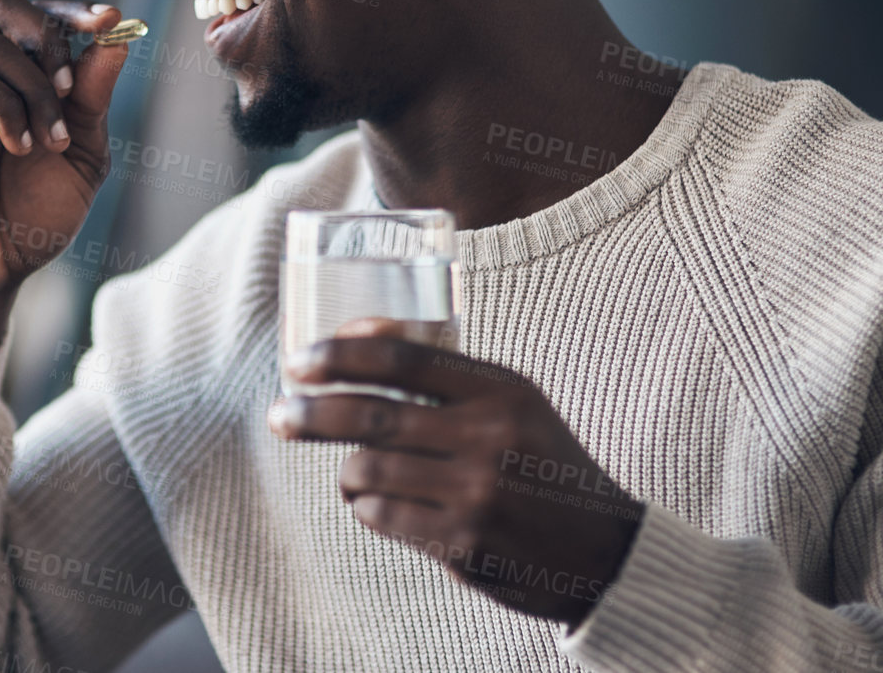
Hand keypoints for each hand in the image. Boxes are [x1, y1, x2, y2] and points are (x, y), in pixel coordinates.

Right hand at [0, 0, 129, 300]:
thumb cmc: (34, 218)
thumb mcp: (81, 154)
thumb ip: (93, 97)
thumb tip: (115, 36)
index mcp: (15, 80)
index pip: (37, 18)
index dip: (72, 11)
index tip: (111, 20)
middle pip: (3, 6)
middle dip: (48, 35)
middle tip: (70, 86)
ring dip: (33, 92)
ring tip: (45, 143)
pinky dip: (1, 105)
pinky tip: (17, 145)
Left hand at [268, 320, 644, 626]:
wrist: (603, 549)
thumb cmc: (541, 461)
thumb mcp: (513, 401)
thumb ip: (446, 374)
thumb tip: (353, 334)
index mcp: (502, 390)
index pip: (402, 358)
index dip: (340, 355)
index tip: (300, 362)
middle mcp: (489, 437)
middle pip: (370, 415)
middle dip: (310, 414)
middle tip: (279, 415)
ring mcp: (475, 494)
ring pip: (367, 470)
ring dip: (348, 471)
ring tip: (354, 472)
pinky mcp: (462, 544)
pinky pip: (381, 516)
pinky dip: (369, 507)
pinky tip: (382, 504)